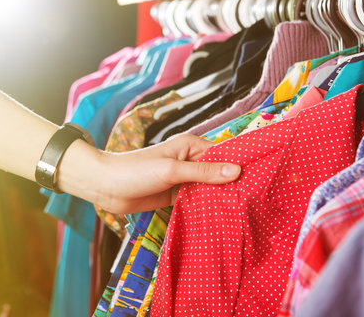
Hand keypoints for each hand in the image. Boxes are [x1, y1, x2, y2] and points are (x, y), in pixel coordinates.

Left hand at [58, 134, 240, 213]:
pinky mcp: (176, 194)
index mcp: (191, 146)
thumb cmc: (135, 171)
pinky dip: (205, 207)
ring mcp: (184, 178)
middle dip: (231, 184)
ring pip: (208, 188)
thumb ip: (204, 173)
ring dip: (219, 197)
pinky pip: (196, 200)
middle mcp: (191, 160)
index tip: (259, 178)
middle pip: (218, 172)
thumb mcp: (172, 170)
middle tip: (253, 199)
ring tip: (241, 210)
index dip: (239, 165)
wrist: (104, 187)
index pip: (223, 154)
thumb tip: (237, 171)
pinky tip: (219, 217)